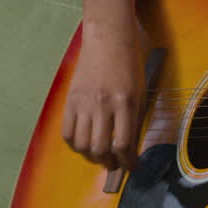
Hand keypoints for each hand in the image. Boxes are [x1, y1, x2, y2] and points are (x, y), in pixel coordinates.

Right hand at [60, 22, 146, 170]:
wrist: (107, 40)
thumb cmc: (129, 65)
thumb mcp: (140, 92)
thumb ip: (134, 120)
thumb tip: (130, 149)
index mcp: (125, 103)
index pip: (123, 144)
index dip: (128, 162)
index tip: (132, 167)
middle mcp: (103, 105)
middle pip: (100, 148)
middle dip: (109, 164)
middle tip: (115, 165)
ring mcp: (83, 103)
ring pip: (82, 145)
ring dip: (91, 157)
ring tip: (100, 156)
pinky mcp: (70, 101)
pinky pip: (67, 133)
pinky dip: (74, 145)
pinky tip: (83, 145)